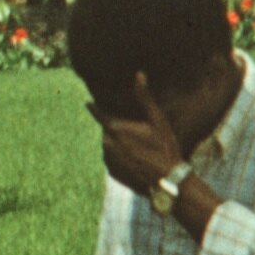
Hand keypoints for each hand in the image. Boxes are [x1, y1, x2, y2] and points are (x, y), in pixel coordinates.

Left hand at [95, 72, 186, 194]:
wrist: (167, 180)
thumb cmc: (164, 146)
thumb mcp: (156, 119)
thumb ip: (144, 97)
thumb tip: (139, 74)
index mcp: (115, 128)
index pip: (100, 114)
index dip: (94, 108)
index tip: (87, 103)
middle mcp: (107, 144)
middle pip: (108, 131)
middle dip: (118, 130)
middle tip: (139, 136)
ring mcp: (108, 160)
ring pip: (110, 146)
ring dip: (119, 145)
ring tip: (141, 151)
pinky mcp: (112, 173)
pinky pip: (113, 161)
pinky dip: (121, 159)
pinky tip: (137, 162)